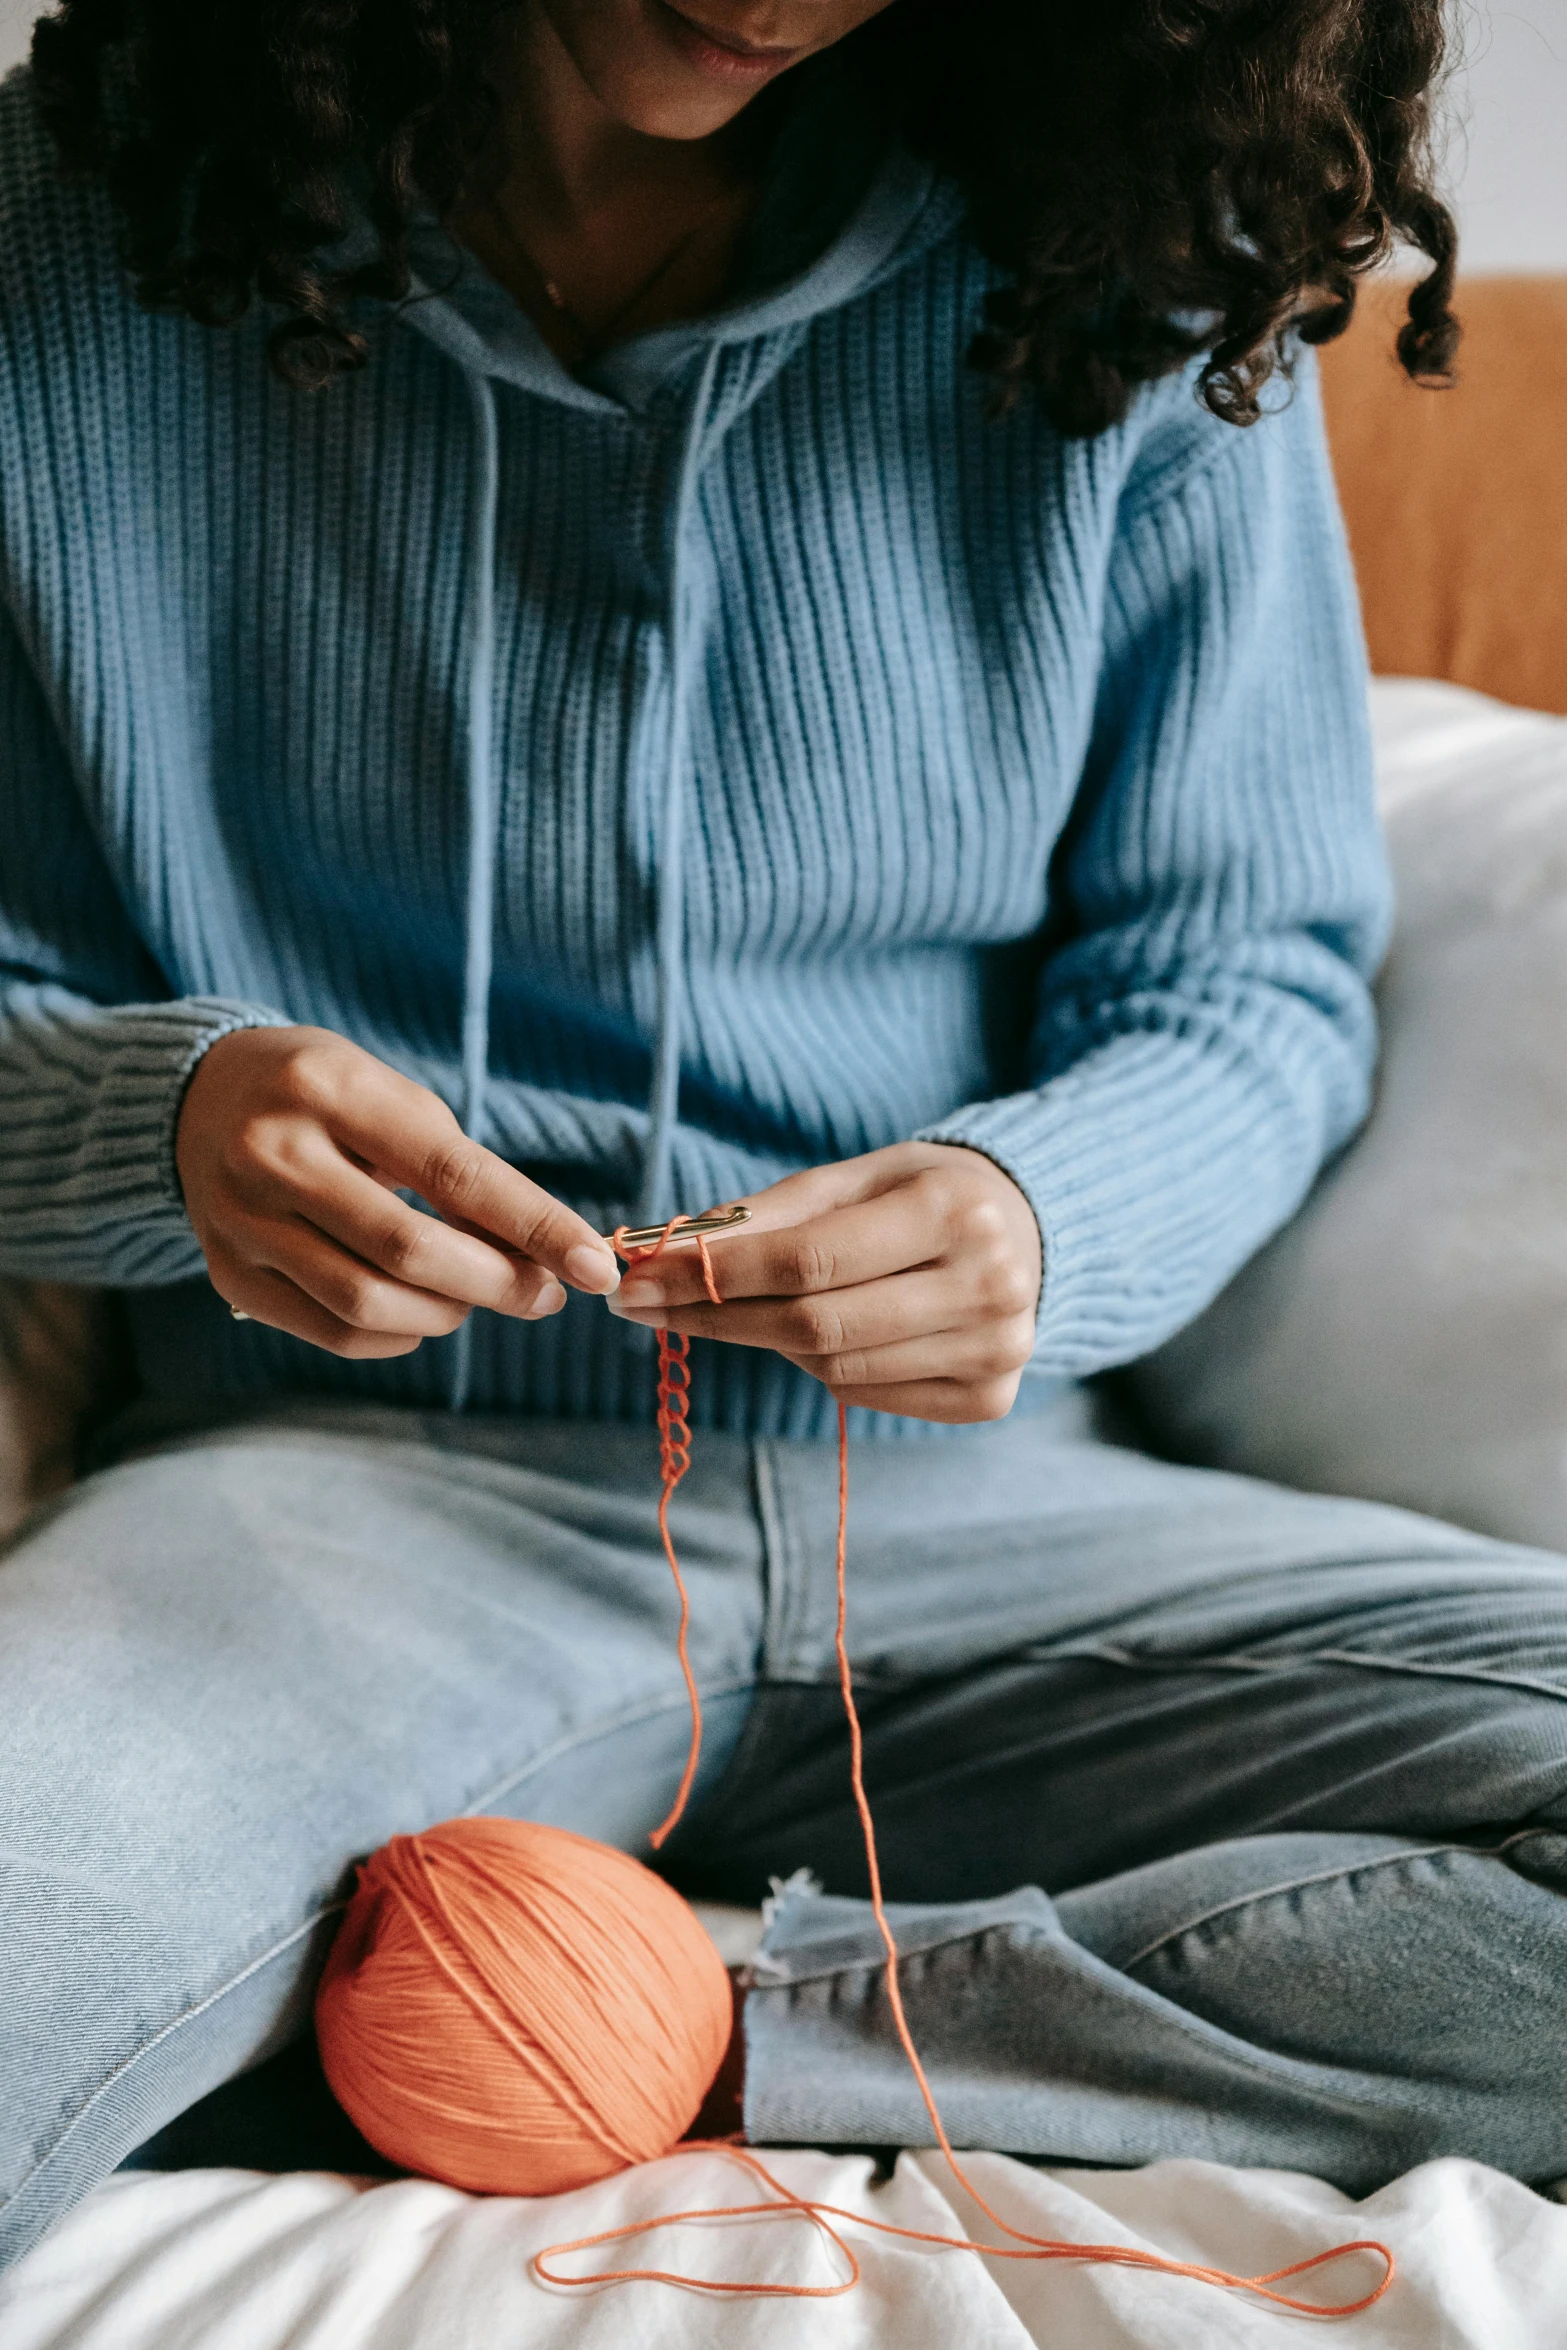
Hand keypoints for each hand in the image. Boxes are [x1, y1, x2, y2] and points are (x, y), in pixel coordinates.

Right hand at [176, 1026, 619, 1356]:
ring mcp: (241, 1220)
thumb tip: (537, 1257)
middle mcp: (273, 1154)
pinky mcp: (229, 1272)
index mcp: (330, 1090)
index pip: (453, 1173)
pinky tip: (422, 1311)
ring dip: (450, 1313)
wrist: (197, 1097)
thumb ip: (459, 1170)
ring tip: (479, 1294)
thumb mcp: (391, 1098)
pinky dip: (400, 1334)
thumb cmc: (327, 1096)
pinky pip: (334, 1332)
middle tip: (547, 1292)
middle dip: (498, 1282)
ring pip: (368, 1302)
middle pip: (408, 1250)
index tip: (596, 1266)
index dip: (535, 1226)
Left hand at [608, 1142, 1041, 1423]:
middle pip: (815, 1325)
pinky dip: (824, 1368)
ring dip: (767, 1340)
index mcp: (955, 1210)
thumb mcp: (855, 1177)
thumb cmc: (922, 1195)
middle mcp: (991, 1284)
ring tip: (745, 1308)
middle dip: (714, 1317)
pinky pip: (865, 1394)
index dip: (713, 1276)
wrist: (1028, 1231)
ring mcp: (998, 1350)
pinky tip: (821, 1335)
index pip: (809, 1260)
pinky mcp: (991, 1398)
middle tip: (642, 1308)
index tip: (639, 1279)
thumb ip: (767, 1214)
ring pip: (833, 1367)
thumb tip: (666, 1249)